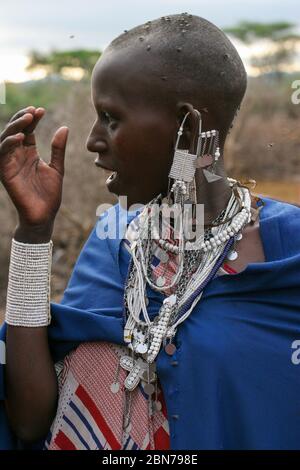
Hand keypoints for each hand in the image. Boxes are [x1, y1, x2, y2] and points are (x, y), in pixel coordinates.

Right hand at [0, 106, 68, 236]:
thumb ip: (58, 149)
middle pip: (15, 131)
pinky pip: (2, 154)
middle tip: (34, 111)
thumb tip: (64, 127)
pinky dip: (9, 144)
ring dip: (15, 127)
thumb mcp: (57, 168)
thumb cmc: (50, 194)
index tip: (42, 110)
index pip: (27, 130)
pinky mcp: (5, 173)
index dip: (33, 119)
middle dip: (22, 118)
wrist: (44, 215)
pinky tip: (21, 137)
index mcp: (29, 153)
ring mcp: (10, 163)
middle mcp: (17, 156)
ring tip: (28, 119)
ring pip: (6, 139)